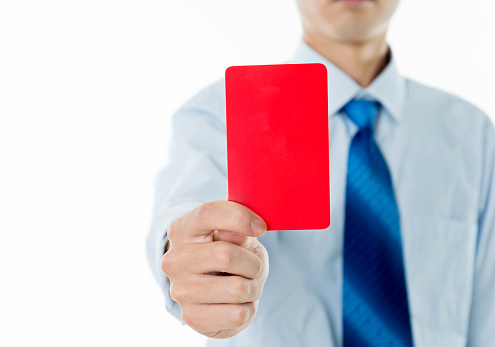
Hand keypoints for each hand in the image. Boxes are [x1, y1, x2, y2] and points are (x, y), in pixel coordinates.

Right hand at [161, 200, 268, 338]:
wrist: (218, 292)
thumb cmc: (230, 254)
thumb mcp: (238, 235)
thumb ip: (238, 230)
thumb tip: (238, 233)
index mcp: (181, 229)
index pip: (208, 213)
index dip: (239, 217)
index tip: (261, 227)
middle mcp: (174, 259)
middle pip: (226, 255)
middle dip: (253, 263)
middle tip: (253, 267)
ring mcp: (180, 291)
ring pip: (238, 288)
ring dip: (253, 288)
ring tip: (244, 285)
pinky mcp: (192, 318)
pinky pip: (238, 315)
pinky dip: (248, 309)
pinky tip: (236, 303)